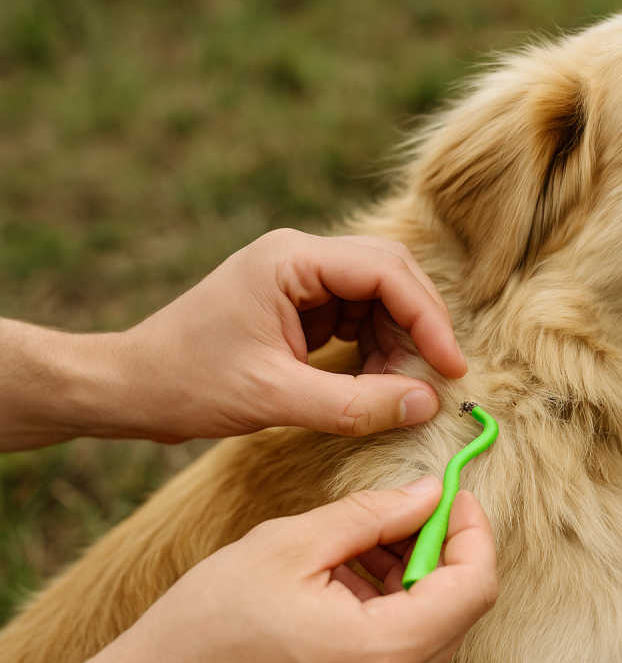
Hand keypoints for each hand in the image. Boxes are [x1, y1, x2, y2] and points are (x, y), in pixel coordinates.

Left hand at [0, 230, 468, 449]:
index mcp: (291, 260)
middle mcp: (300, 257)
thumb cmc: (186, 384)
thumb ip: (354, 404)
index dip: (427, 318)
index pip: (385, 272)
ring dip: (398, 342)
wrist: (129, 388)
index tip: (451, 366)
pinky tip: (375, 383)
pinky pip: (356, 318)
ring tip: (399, 390)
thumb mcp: (274, 399)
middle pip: (390, 275)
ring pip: (378, 298)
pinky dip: (375, 349)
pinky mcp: (298, 305)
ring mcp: (299, 279)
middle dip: (419, 325)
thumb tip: (426, 404)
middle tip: (437, 378)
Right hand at [72, 477, 498, 662]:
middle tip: (406, 503)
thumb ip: (370, 514)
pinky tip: (351, 567)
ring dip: (414, 568)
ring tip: (367, 534)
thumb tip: (427, 492)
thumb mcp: (290, 546)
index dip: (473, 531)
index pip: (473, 586)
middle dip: (440, 544)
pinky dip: (392, 597)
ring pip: (432, 620)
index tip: (453, 493)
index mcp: (381, 650)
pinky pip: (402, 640)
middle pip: (458, 604)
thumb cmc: (209, 624)